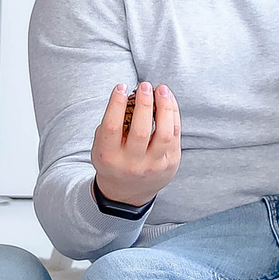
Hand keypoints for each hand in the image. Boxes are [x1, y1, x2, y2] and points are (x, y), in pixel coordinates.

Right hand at [91, 82, 179, 209]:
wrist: (126, 192)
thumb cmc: (113, 159)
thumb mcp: (102, 146)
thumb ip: (112, 124)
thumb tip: (131, 95)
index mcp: (109, 157)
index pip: (112, 127)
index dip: (116, 104)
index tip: (121, 86)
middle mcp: (131, 164)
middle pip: (141, 130)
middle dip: (144, 103)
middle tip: (144, 86)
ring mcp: (154, 166)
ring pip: (165, 134)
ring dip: (165, 107)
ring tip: (162, 90)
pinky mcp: (171, 164)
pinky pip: (176, 135)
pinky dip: (173, 115)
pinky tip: (169, 102)